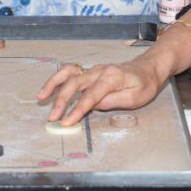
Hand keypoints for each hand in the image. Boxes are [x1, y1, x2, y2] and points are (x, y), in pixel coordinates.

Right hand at [36, 57, 167, 125]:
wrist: (148, 68)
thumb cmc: (144, 84)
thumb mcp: (135, 98)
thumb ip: (113, 101)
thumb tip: (94, 106)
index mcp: (112, 77)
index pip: (92, 95)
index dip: (78, 109)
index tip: (67, 122)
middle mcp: (100, 71)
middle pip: (76, 84)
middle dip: (62, 100)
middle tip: (52, 117)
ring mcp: (94, 69)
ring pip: (69, 74)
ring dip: (54, 85)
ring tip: (41, 97)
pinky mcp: (90, 71)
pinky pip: (71, 72)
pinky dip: (58, 79)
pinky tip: (48, 89)